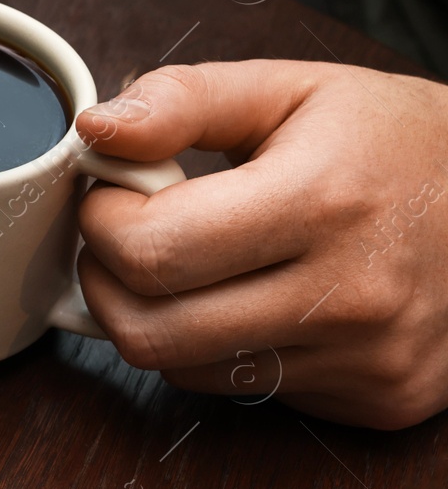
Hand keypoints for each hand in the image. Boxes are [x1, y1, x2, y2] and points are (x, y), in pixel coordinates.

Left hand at [76, 60, 447, 429]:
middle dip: (108, 280)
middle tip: (127, 237)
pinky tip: (249, 298)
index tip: (113, 194)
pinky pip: (245, 392)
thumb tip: (96, 131)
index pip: (152, 252)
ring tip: (188, 263)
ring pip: (186, 372)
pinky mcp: (378, 400)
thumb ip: (182, 101)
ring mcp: (368, 360)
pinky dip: (218, 349)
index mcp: (322, 202)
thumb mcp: (290, 88)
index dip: (103, 222)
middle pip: (152, 332)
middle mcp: (351, 296)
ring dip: (156, 318)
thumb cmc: (391, 140)